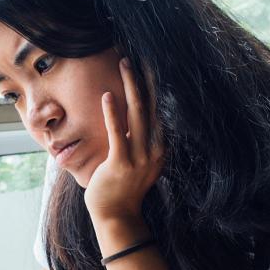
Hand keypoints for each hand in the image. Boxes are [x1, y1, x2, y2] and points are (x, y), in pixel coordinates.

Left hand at [84, 58, 164, 223]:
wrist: (116, 217)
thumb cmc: (122, 190)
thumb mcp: (137, 164)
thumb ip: (138, 143)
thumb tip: (132, 122)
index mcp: (159, 148)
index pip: (160, 110)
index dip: (156, 86)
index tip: (151, 64)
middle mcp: (154, 150)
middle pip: (153, 106)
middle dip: (146, 78)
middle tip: (140, 53)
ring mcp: (139, 157)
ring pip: (138, 114)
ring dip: (131, 86)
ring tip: (125, 63)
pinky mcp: (120, 164)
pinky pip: (118, 134)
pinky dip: (113, 114)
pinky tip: (109, 96)